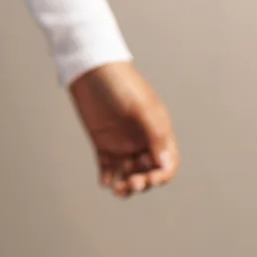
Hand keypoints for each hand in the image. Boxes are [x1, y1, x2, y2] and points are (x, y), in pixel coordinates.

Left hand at [68, 61, 178, 197]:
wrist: (89, 67)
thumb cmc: (120, 83)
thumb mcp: (141, 108)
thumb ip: (155, 135)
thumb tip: (166, 164)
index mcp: (157, 131)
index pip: (167, 162)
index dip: (162, 175)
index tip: (151, 179)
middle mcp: (142, 140)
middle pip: (148, 171)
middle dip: (143, 182)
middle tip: (131, 184)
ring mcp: (122, 142)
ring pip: (129, 172)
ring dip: (126, 184)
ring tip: (117, 189)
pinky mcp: (102, 142)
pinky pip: (108, 166)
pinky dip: (108, 177)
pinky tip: (105, 182)